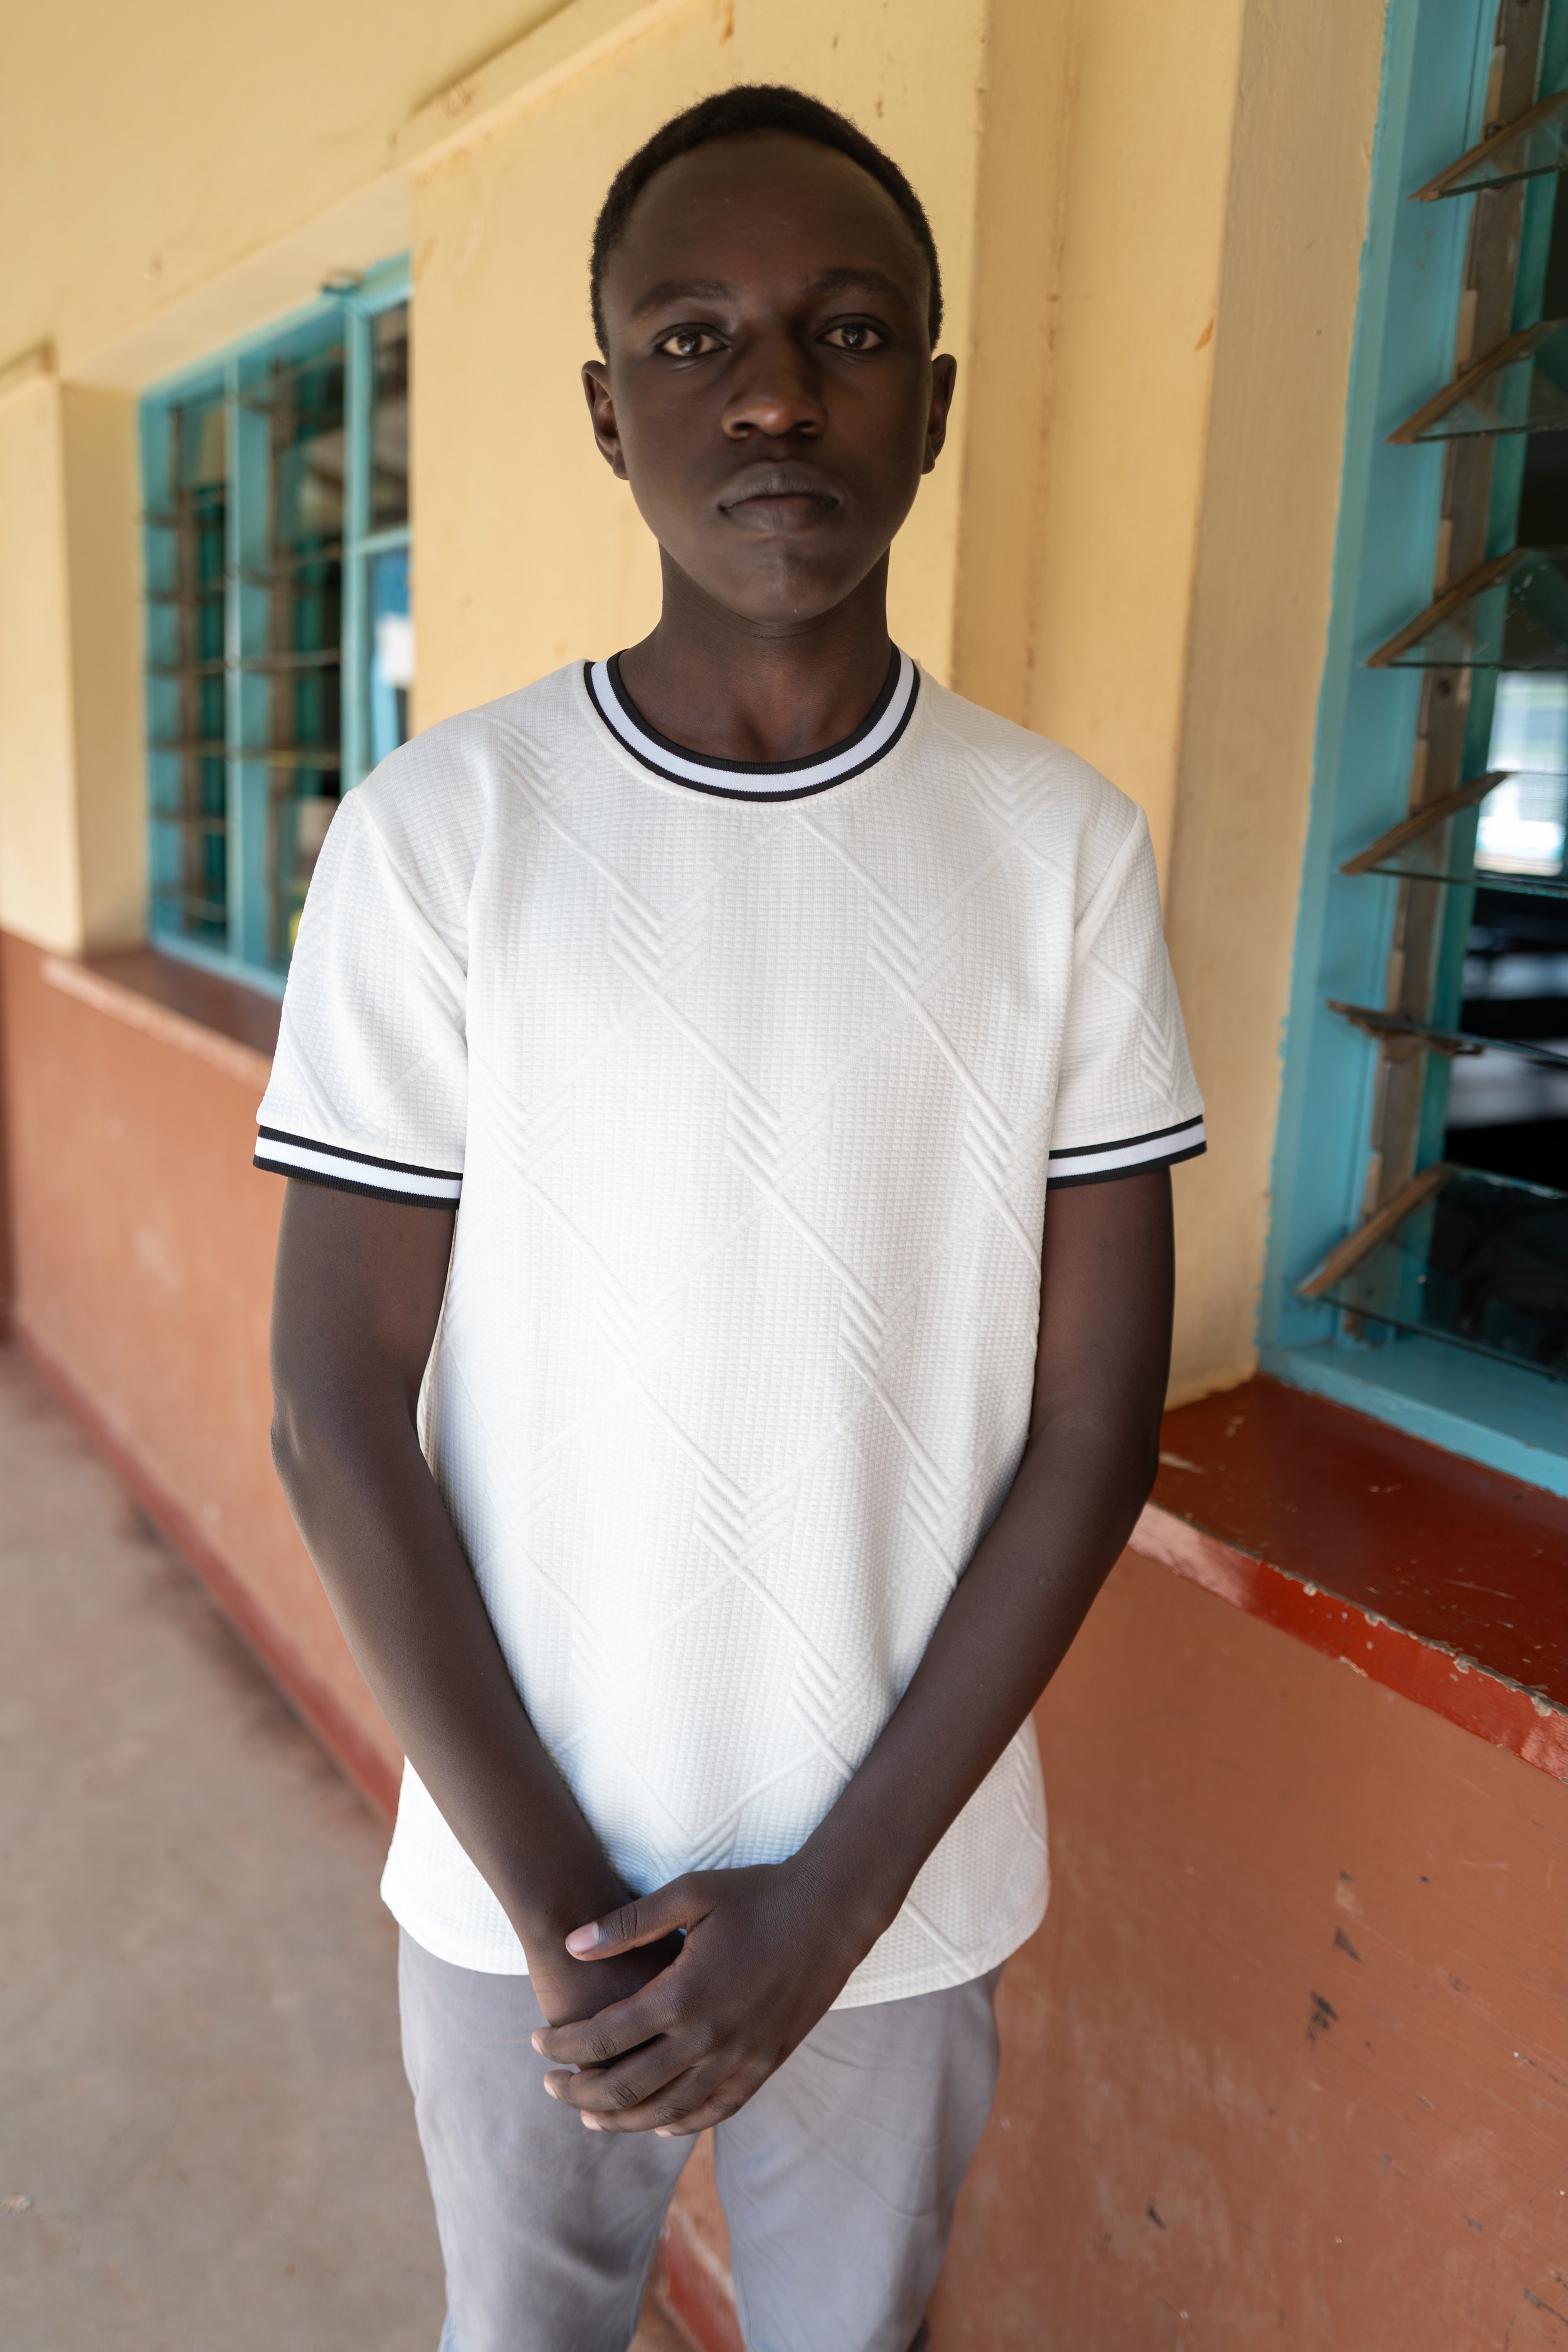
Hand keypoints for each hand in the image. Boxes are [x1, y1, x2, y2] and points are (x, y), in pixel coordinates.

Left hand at [529, 1859, 881, 2134]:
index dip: (561, 2046)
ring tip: (589, 2115)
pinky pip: (715, 2112)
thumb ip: (627, 1923)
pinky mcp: (764, 2066)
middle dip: (578, 2091)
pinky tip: (658, 2125)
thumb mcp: (689, 1893)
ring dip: (621, 2118)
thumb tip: (571, 1945)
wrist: (831, 1913)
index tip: (535, 2044)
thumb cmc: (757, 1895)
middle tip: (549, 2086)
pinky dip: (680, 2125)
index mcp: (682, 1994)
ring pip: (667, 2111)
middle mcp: (708, 2037)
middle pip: (626, 2086)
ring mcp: (739, 2059)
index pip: (603, 2037)